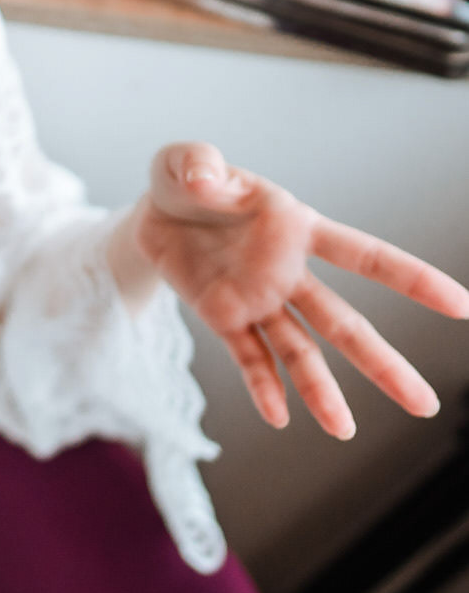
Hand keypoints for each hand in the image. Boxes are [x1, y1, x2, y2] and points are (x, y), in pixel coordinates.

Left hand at [134, 142, 468, 438]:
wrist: (154, 212)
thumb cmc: (186, 181)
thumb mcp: (186, 162)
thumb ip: (200, 165)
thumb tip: (204, 179)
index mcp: (294, 227)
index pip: (364, 254)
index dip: (412, 278)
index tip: (460, 306)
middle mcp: (287, 271)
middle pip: (344, 323)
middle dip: (383, 363)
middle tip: (424, 405)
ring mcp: (258, 298)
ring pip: (301, 350)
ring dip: (322, 390)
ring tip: (343, 430)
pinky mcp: (224, 317)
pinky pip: (249, 357)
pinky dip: (262, 386)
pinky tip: (278, 417)